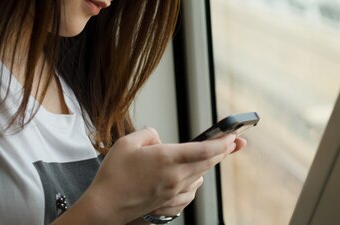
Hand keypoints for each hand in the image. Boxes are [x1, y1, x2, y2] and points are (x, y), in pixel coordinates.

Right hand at [73, 127, 243, 223]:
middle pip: (208, 163)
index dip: (222, 142)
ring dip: (207, 165)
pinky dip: (195, 181)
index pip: (204, 150)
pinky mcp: (169, 203)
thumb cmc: (113, 176)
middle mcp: (175, 177)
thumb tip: (160, 138)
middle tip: (234, 142)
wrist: (105, 207)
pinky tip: (193, 177)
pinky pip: (191, 192)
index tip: (233, 135)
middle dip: (223, 151)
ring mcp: (173, 193)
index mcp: (166, 159)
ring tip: (210, 155)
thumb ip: (148, 133)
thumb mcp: (127, 142)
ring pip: (200, 176)